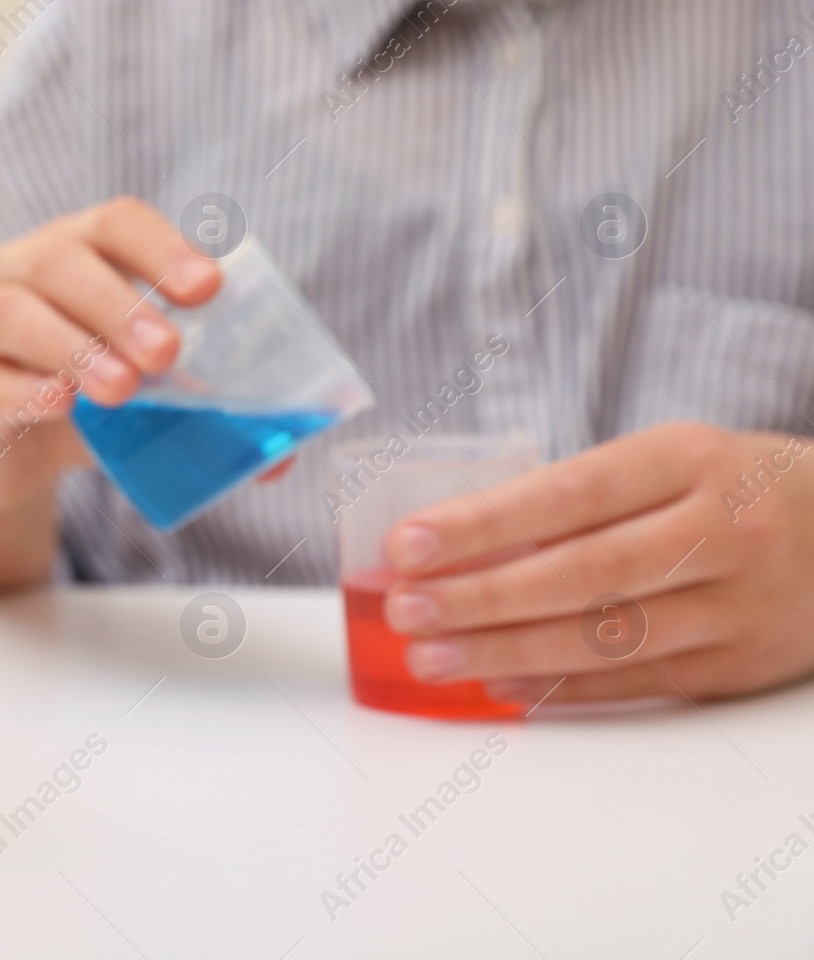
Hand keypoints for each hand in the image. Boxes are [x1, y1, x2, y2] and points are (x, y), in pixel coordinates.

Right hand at [0, 197, 221, 588]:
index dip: (161, 248)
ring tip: (122, 390)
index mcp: (74, 254)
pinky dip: (24, 390)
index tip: (208, 289)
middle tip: (168, 353)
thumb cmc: (81, 405)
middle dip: (120, 302)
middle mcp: (16, 275)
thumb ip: (204, 413)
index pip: (115, 223)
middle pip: (61, 260)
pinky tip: (60, 405)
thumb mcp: (144, 399)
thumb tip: (283, 457)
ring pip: (14, 312)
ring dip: (75, 346)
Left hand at [380, 422, 813, 704]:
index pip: (570, 494)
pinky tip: (499, 684)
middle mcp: (722, 531)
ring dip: (506, 651)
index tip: (408, 546)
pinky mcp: (740, 666)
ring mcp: (738, 604)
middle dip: (481, 597)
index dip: (484, 524)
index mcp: (689, 459)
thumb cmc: (729, 486)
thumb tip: (458, 538)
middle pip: (584, 573)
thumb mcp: (670, 460)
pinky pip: (637, 682)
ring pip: (607, 638)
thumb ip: (581, 495)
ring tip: (431, 657)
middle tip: (406, 611)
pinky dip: (562, 688)